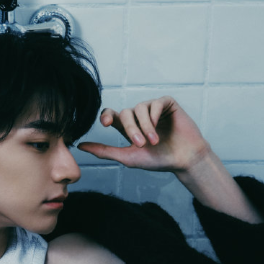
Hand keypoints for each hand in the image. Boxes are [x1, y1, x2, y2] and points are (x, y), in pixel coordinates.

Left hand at [77, 97, 210, 173]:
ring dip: (144, 126)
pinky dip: (154, 115)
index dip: (106, 115)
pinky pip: (155, 103)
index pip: (111, 114)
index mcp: (127, 127)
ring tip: (153, 141)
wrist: (184, 160)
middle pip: (125, 113)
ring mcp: (153, 108)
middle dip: (131, 128)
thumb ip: (104, 151)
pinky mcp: (167, 104)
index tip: (106, 123)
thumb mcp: (127, 157)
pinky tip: (159, 126)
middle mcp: (138, 116)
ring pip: (139, 108)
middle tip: (140, 144)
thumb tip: (79, 146)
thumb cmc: (158, 161)